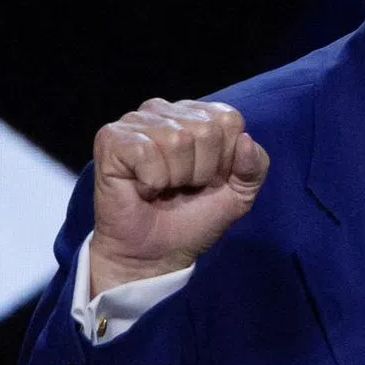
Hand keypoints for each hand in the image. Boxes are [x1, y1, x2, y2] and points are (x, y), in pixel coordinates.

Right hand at [89, 98, 268, 296]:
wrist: (154, 255)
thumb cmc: (192, 219)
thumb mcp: (239, 195)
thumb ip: (254, 166)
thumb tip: (245, 139)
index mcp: (197, 114)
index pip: (229, 119)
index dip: (225, 159)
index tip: (209, 180)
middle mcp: (165, 110)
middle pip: (206, 129)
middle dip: (201, 171)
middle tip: (182, 187)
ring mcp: (135, 121)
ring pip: (177, 140)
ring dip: (175, 178)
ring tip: (162, 188)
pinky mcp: (111, 139)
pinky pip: (146, 153)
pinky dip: (151, 181)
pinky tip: (142, 188)